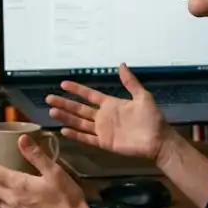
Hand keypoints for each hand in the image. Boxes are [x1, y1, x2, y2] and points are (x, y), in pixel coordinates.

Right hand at [47, 63, 169, 161]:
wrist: (158, 140)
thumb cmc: (152, 119)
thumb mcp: (142, 96)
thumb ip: (130, 82)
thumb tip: (121, 64)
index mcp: (110, 104)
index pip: (89, 95)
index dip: (77, 90)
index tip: (63, 84)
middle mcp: (103, 116)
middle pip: (79, 109)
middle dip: (64, 103)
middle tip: (49, 98)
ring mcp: (103, 130)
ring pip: (79, 122)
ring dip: (66, 117)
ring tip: (52, 112)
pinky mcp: (105, 143)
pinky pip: (87, 138)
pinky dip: (76, 135)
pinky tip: (64, 130)